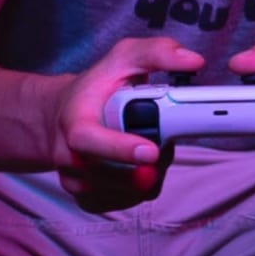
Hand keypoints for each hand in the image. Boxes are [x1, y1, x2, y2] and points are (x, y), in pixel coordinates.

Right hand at [50, 34, 203, 208]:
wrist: (62, 116)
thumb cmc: (96, 88)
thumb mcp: (122, 58)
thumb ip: (156, 53)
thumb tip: (192, 61)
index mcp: (74, 122)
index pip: (90, 142)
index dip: (120, 149)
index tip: (151, 150)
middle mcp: (69, 157)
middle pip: (115, 175)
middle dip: (150, 162)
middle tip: (160, 142)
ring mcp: (77, 182)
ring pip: (129, 191)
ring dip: (151, 172)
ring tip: (148, 146)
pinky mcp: (88, 198)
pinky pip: (128, 202)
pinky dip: (142, 187)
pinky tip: (139, 165)